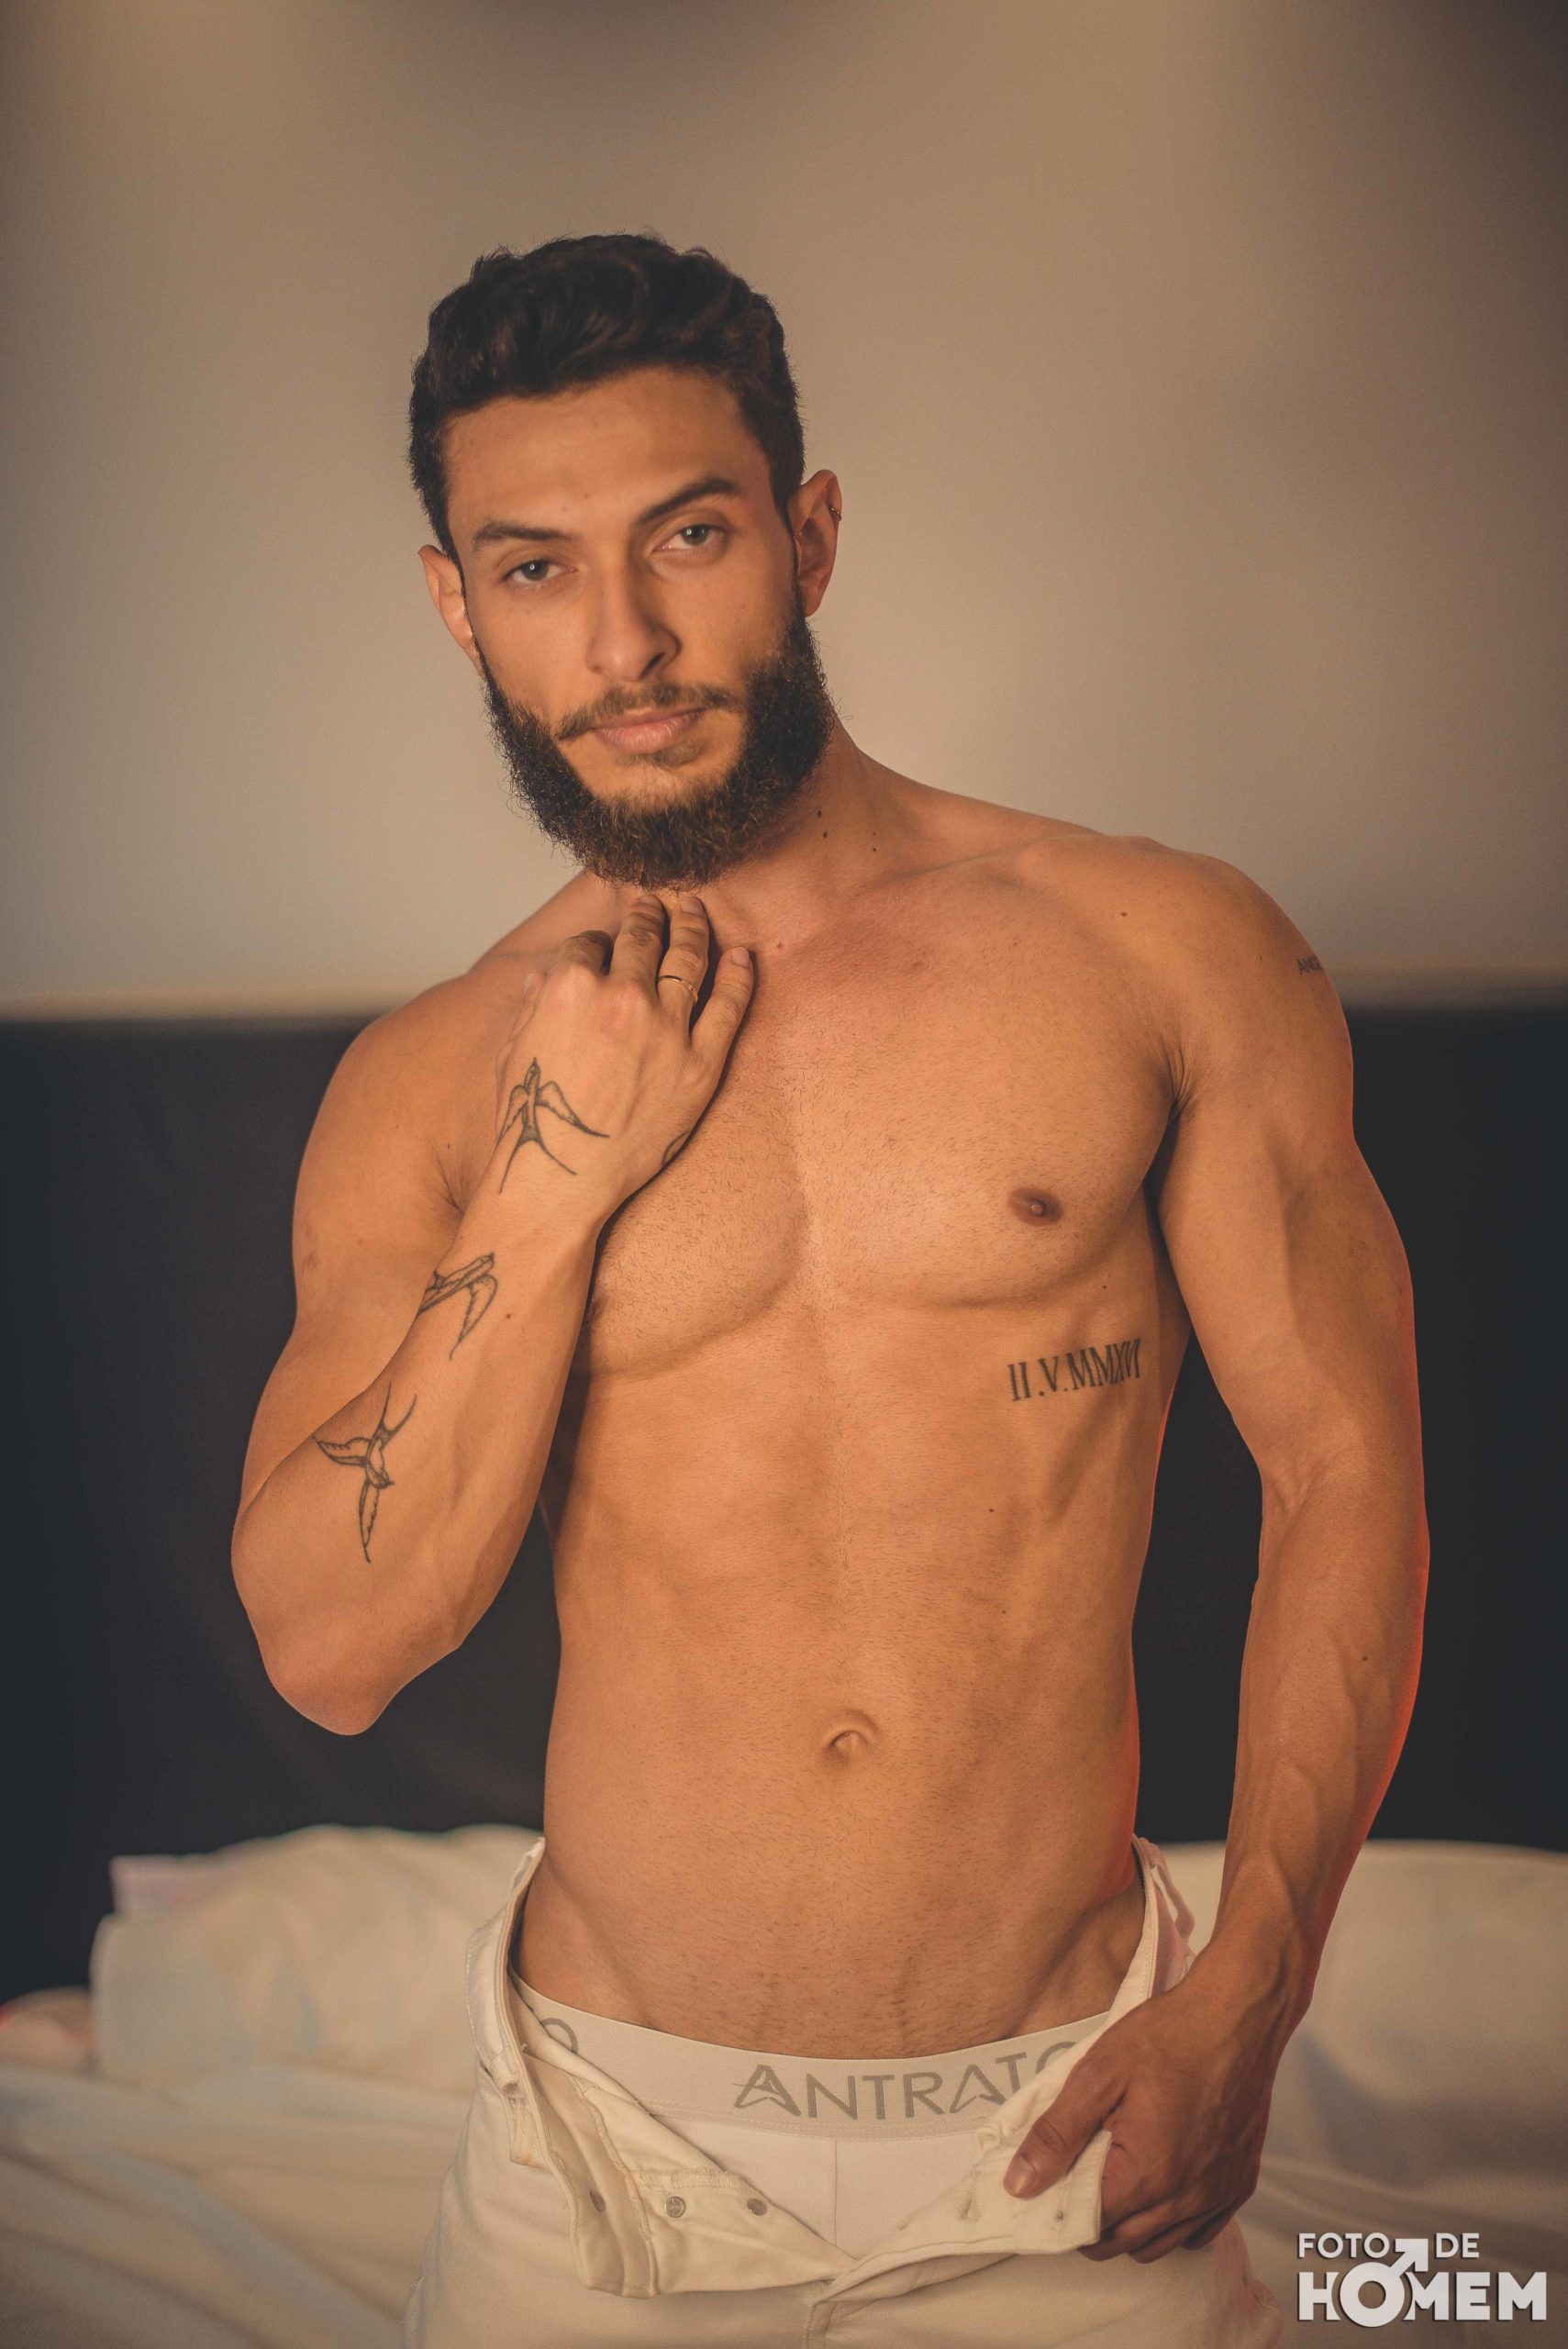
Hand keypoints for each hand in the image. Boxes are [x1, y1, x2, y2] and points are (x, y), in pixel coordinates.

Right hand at [487, 891, 752, 1217]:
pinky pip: (730, 1004)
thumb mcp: (513, 1050)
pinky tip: (741, 954)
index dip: (595, 941)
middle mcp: (622, 996)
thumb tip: (544, 978)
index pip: (589, 942)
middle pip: (642, 937)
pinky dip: (738, 973)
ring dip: (693, 926)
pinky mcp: (701, 1063)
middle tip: (657, 903)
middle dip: (648, 914)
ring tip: (696, 911)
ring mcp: (667, 1028)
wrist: (561, 1180)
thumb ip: (532, 1004)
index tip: (603, 944)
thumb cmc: (531, 1121)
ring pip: (689, 956)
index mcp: (570, 987)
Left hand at [1001, 1964, 1277, 2261]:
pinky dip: (1173, 2224)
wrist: (1237, 2015)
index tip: (1048, 2193)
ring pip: (1160, 2245)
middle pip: (1123, 2243)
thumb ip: (1057, 2133)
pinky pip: (1199, 2232)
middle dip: (1091, 2226)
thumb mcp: (1098, 2073)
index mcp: (1147, 2174)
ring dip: (1130, 2228)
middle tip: (1074, 2185)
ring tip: (1114, 2184)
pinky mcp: (1239, 2184)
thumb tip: (1021, 2184)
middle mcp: (1186, 2198)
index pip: (1090, 2227)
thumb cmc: (1169, 2036)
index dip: (1061, 2213)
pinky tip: (1158, 2189)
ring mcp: (1218, 2195)